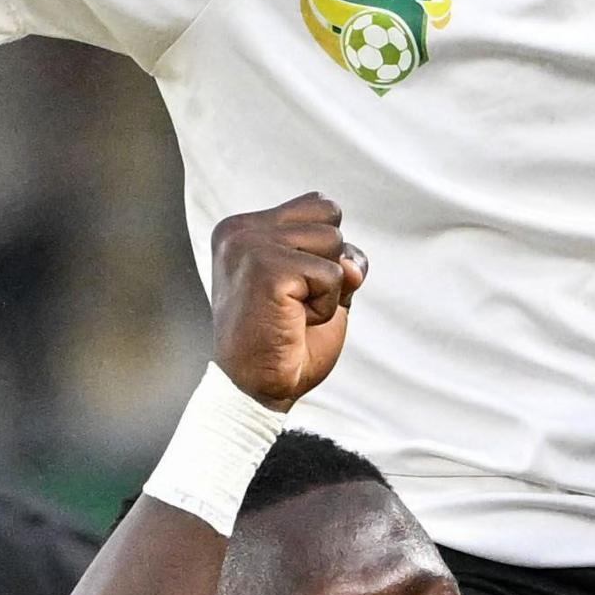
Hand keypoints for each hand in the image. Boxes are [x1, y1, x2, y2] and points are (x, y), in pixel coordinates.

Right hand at [206, 193, 366, 410]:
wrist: (256, 389)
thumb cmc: (283, 341)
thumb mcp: (319, 287)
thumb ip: (339, 259)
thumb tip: (354, 264)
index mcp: (244, 228)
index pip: (318, 204)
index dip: (327, 249)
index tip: (295, 287)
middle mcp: (241, 231)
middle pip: (329, 215)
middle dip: (329, 264)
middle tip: (295, 302)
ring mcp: (251, 247)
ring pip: (334, 242)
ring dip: (327, 288)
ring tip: (293, 312)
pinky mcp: (268, 270)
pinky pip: (333, 275)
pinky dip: (325, 307)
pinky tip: (293, 322)